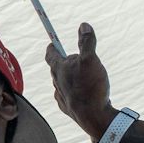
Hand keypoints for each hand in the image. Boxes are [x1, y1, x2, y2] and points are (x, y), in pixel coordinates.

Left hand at [43, 21, 115, 139]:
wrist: (93, 117)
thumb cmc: (90, 86)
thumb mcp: (91, 59)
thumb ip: (87, 42)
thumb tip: (84, 26)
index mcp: (58, 68)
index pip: (50, 54)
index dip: (52, 47)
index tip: (52, 43)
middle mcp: (56, 82)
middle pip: (56, 68)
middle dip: (63, 62)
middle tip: (73, 58)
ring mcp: (61, 96)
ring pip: (62, 83)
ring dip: (69, 78)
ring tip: (82, 77)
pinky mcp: (68, 108)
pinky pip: (69, 97)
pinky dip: (74, 93)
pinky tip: (81, 94)